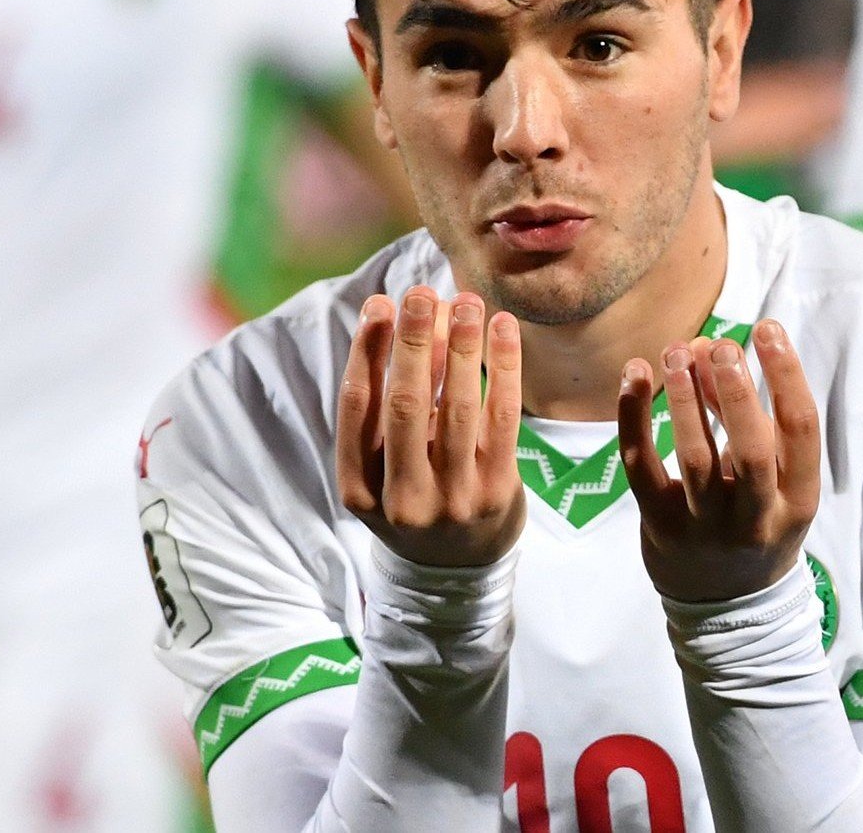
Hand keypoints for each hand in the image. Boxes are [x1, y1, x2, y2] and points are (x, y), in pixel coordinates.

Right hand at [336, 286, 526, 566]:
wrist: (457, 570)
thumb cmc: (411, 497)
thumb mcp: (380, 468)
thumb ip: (384, 408)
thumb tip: (399, 320)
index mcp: (359, 489)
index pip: (358, 408)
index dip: (366, 352)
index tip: (379, 304)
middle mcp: (403, 497)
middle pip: (407, 405)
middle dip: (414, 342)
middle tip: (421, 293)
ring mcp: (454, 498)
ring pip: (458, 408)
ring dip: (463, 347)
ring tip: (465, 301)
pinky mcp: (498, 490)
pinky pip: (502, 418)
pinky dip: (504, 367)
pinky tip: (502, 328)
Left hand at [617, 319, 820, 602]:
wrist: (726, 605)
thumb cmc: (756, 521)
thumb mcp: (777, 483)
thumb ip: (753, 421)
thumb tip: (712, 349)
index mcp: (797, 499)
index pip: (801, 429)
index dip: (786, 374)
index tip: (767, 329)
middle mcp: (756, 516)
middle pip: (750, 448)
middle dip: (734, 390)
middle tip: (720, 344)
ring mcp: (706, 526)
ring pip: (695, 456)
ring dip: (684, 398)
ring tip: (677, 351)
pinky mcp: (661, 526)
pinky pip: (641, 466)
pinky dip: (633, 417)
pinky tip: (633, 375)